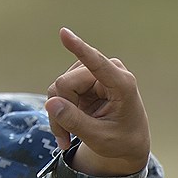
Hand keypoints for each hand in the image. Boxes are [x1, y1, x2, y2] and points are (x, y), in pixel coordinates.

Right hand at [46, 28, 150, 176]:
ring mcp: (93, 73)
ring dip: (59, 114)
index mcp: (122, 84)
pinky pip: (58, 92)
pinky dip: (59, 113)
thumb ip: (75, 122)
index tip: (63, 33)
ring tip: (68, 136)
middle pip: (65, 83)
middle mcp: (108, 72)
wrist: (127, 144)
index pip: (96, 63)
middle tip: (65, 139)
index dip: (79, 48)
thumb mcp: (99, 138)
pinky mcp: (82, 79)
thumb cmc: (121, 142)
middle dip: (61, 111)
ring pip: (58, 88)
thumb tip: (50, 103)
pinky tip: (68, 128)